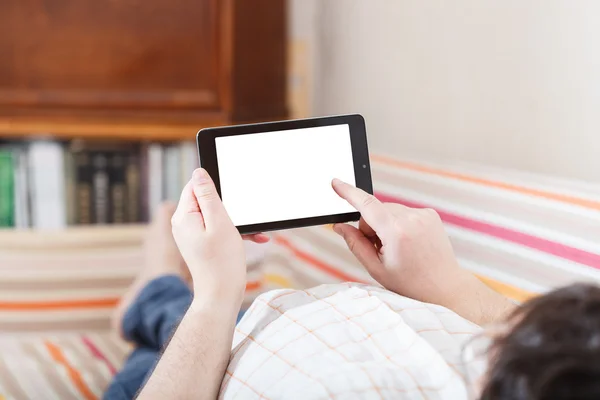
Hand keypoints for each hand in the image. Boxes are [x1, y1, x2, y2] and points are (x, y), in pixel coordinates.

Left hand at [171, 168, 268, 307]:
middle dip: (231, 207)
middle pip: (207, 200)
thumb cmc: (222, 262)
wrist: (221, 296)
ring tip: (255, 233)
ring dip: (237, 221)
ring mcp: (191, 234)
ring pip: (216, 215)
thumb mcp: (219, 222)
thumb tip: (199, 173)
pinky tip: (254, 239)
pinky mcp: (200, 243)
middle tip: (248, 219)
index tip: (234, 196)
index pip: (195, 185)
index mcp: (184, 216)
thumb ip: (208, 195)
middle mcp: (183, 223)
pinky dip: (233, 232)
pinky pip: (217, 228)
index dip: (216, 186)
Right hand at [331, 179, 468, 306]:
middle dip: (371, 226)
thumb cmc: (410, 283)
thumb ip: (355, 244)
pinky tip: (408, 242)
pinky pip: (404, 212)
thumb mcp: (376, 268)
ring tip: (398, 248)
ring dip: (385, 225)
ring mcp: (424, 214)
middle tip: (381, 250)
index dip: (348, 192)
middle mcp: (412, 218)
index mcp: (396, 232)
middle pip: (375, 210)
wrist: (444, 287)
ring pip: (389, 210)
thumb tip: (340, 227)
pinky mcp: (430, 214)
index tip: (336, 183)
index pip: (366, 204)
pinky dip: (400, 224)